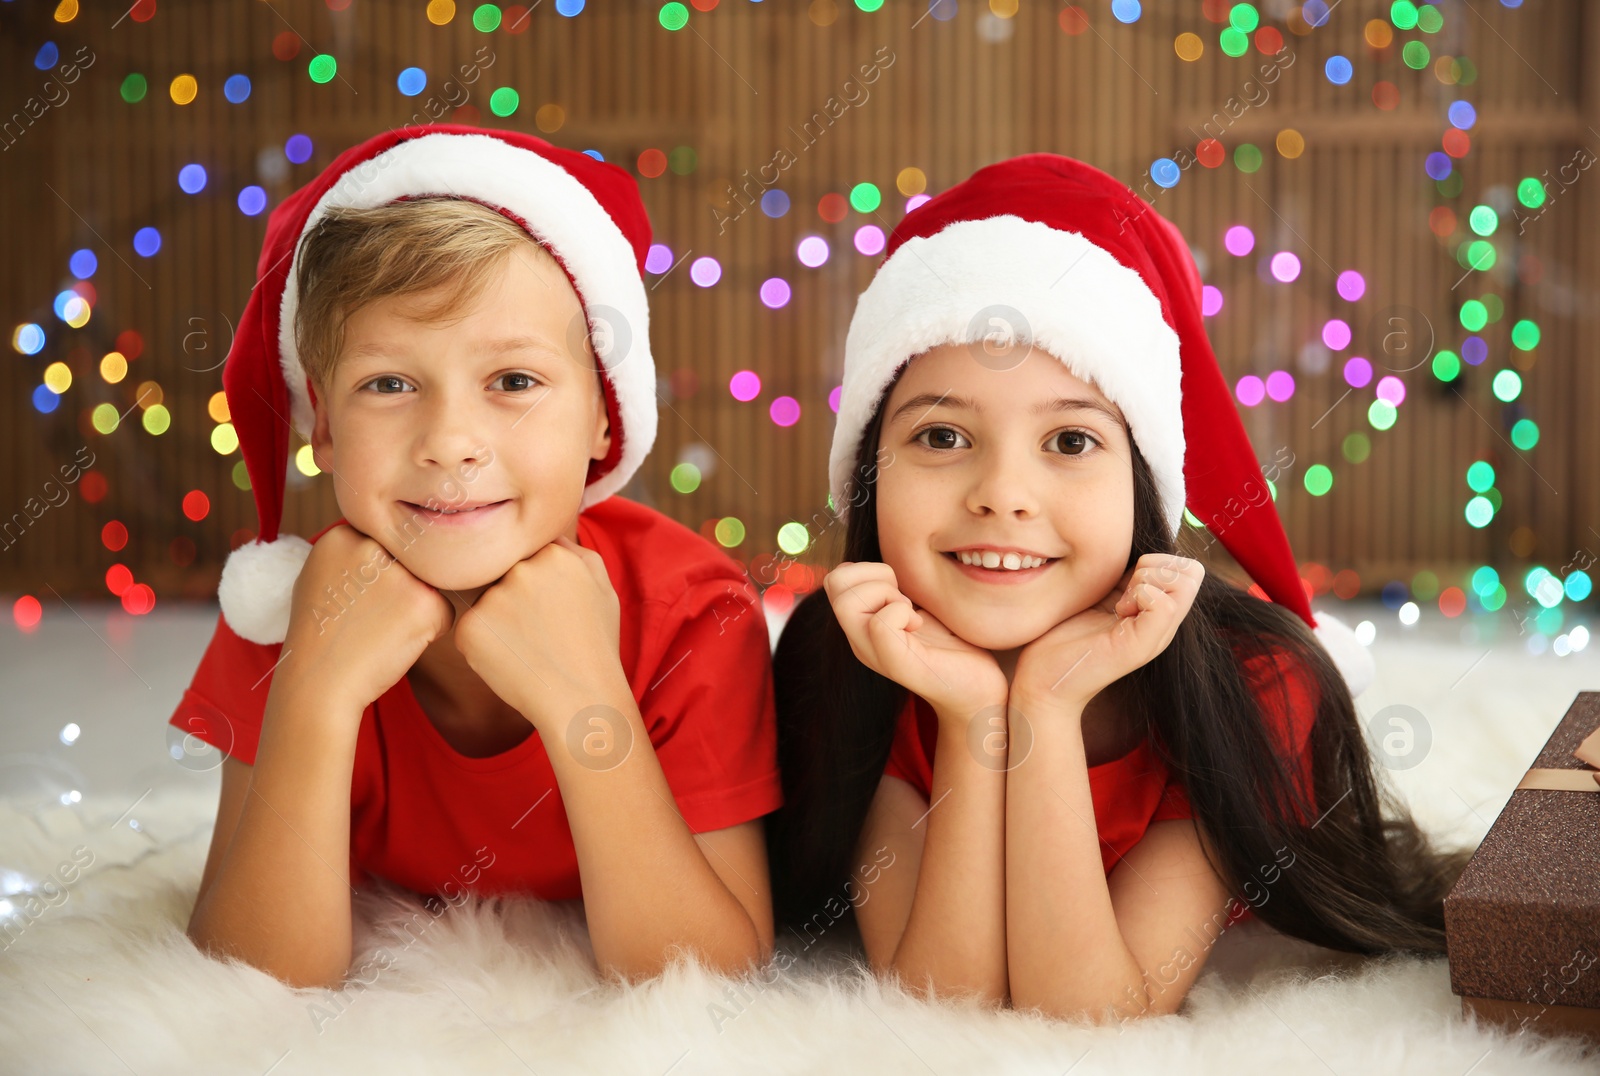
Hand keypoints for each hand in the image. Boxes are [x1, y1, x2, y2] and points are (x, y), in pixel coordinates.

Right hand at [282, 524, 455, 711]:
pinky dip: (430, 631)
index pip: (386, 543)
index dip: (378, 574)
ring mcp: (399, 573)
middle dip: (401, 587)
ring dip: (415, 607)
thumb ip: (354, 554)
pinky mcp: (425, 602)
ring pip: (429, 583)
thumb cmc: (321, 636)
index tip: (359, 598)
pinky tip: (396, 643)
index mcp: (342, 534)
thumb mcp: (321, 578)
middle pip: (410, 559)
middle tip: (371, 617)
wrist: (319, 684)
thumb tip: (393, 542)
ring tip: (381, 630)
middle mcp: (372, 545)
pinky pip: (444, 611)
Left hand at [453, 535, 625, 724]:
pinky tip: (512, 662)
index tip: (550, 609)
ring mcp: (493, 599)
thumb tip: (549, 535)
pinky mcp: (470, 628)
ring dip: (500, 622)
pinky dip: (484, 646)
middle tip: (540, 632)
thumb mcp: (604, 588)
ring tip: (528, 649)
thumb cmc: (596, 645)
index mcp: (553, 554)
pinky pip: (471, 629)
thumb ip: (576, 553)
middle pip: (504, 575)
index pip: (529, 556)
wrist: (581, 699)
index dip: (538, 585)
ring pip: (486, 602)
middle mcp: (520, 570)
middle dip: (516, 599)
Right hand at [823, 560, 1006, 719]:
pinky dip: (903, 612)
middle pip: (834, 582)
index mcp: (862, 625)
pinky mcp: (898, 664)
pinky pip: (880, 623)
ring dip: (886, 594)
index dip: (868, 570)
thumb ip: (896, 590)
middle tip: (904, 598)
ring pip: (847, 602)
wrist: (978, 691)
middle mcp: (860, 640)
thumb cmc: (954, 647)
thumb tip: (883, 565)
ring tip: (911, 613)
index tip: (900, 589)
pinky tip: (920, 625)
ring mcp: (875, 654)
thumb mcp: (918, 609)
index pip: (836, 578)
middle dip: (874, 576)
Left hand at [1012, 553, 1203, 712]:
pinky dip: (1139, 596)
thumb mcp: (1099, 595)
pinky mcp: (1141, 646)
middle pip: (1192, 571)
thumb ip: (1121, 577)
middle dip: (1155, 567)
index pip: (1186, 566)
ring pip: (1183, 583)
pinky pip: (1164, 604)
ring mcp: (1156, 636)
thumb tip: (1133, 551)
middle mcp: (1162, 625)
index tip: (1123, 582)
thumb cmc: (1062, 635)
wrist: (1042, 678)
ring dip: (1146, 581)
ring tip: (1120, 604)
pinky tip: (1117, 613)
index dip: (1155, 561)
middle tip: (1123, 592)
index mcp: (1154, 612)